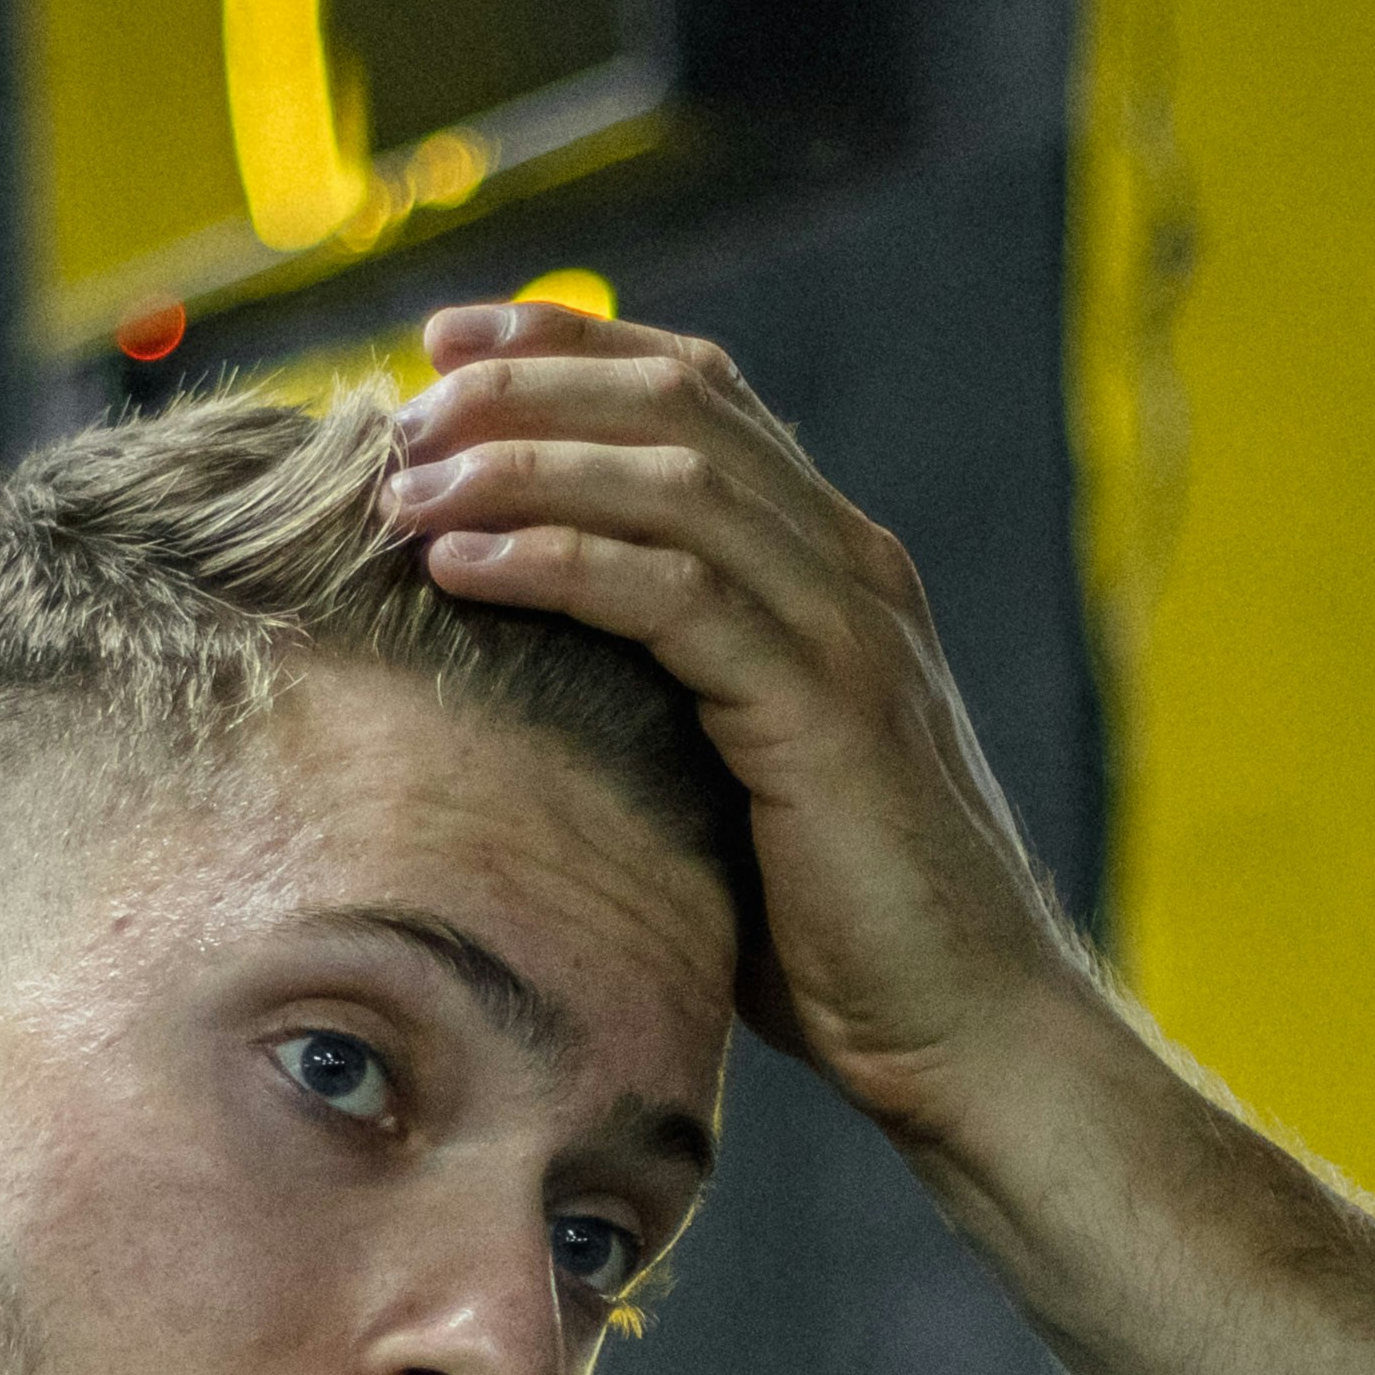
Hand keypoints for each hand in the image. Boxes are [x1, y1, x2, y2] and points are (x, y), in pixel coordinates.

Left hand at [383, 296, 1103, 1137]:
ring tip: (407, 486)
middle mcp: (850, 568)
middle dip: (526, 383)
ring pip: (672, 480)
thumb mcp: (740, 777)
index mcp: (834, 565)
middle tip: (402, 410)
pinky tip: (466, 569)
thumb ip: (668, 696)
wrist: (972, 1030)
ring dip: (523, 465)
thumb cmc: (844, 931)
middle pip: (678, 403)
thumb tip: (523, 678)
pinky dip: (560, 562)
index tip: (443, 344)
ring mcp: (846, 630)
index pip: (702, 392)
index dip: (570, 345)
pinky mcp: (824, 711)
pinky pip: (674, 595)